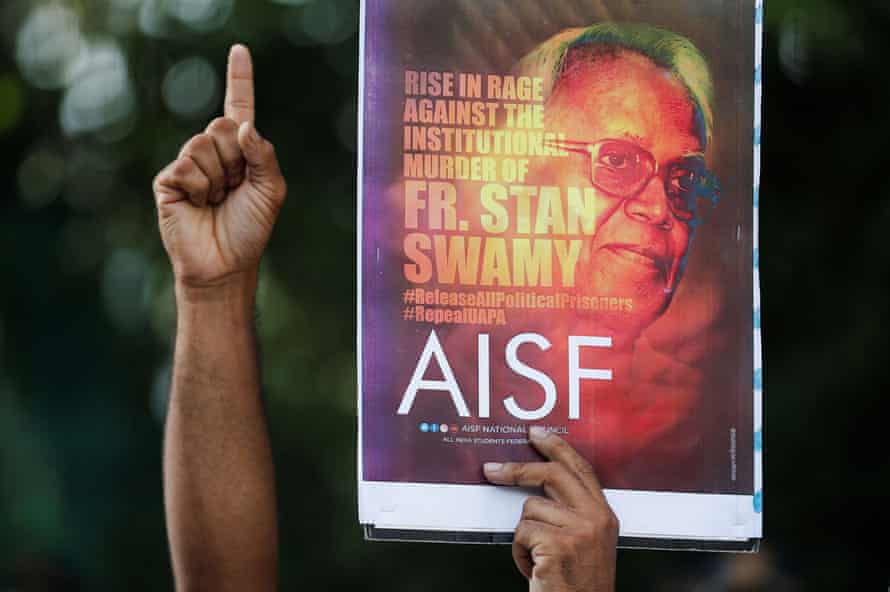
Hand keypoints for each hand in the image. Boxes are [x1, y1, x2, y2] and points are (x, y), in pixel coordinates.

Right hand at [153, 45, 285, 290]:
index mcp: (241, 151)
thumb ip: (264, 155)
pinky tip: (198, 205)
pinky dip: (199, 188)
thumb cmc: (251, 229)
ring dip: (218, 177)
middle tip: (234, 189)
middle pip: (223, 125)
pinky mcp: (168, 180)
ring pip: (203, 143)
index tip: (240, 49)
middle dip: (236, 159)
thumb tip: (244, 124)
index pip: (239, 107)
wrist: (225, 264)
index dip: (240, 78)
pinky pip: (187, 166)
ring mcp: (188, 164)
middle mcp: (213, 152)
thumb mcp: (272, 190)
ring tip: (216, 200)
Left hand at [484, 428, 618, 591]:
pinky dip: (520, 554)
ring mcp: (579, 531)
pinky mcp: (559, 545)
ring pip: (530, 508)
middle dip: (517, 469)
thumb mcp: (588, 543)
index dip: (557, 446)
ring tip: (538, 560)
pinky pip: (522, 533)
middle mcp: (596, 518)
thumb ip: (574, 513)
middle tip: (492, 470)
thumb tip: (539, 486)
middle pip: (552, 473)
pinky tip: (535, 570)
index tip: (537, 433)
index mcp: (604, 515)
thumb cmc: (580, 585)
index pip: (580, 468)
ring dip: (525, 536)